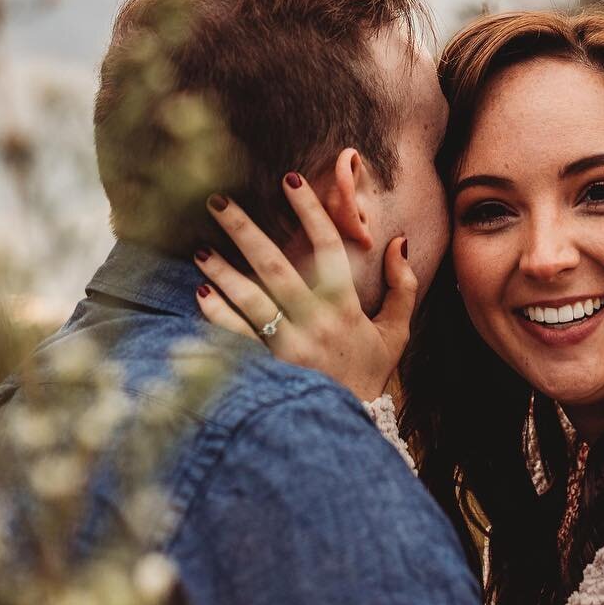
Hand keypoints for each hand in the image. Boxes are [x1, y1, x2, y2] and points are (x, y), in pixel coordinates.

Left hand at [192, 175, 415, 402]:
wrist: (354, 426)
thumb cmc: (370, 374)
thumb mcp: (397, 332)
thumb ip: (403, 286)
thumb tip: (399, 241)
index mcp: (346, 306)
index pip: (328, 246)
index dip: (310, 210)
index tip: (290, 178)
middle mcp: (316, 321)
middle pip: (276, 266)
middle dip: (245, 230)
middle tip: (217, 200)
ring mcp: (290, 345)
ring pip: (252, 300)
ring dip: (223, 271)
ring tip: (200, 248)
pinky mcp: (271, 367)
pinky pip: (239, 338)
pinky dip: (218, 316)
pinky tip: (200, 293)